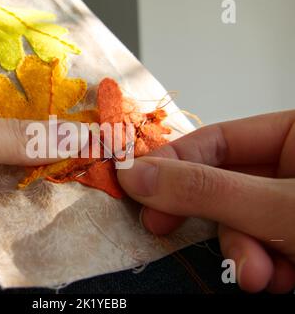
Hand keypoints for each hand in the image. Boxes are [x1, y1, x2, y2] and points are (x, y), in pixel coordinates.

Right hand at [118, 111, 294, 292]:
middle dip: (210, 221)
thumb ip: (206, 190)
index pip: (216, 140)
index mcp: (293, 134)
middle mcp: (289, 165)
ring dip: (241, 253)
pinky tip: (278, 279)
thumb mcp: (277, 207)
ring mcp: (289, 203)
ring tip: (258, 278)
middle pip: (222, 185)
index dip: (173, 163)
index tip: (136, 188)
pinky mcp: (290, 235)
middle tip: (165, 232)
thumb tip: (133, 174)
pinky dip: (262, 266)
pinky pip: (258, 244)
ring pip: (239, 221)